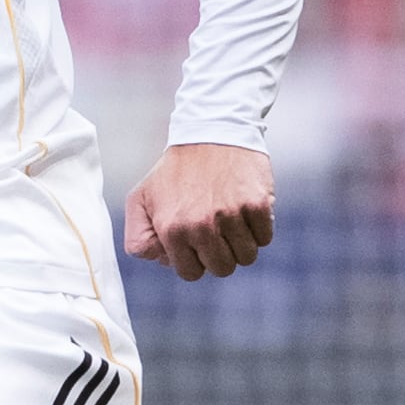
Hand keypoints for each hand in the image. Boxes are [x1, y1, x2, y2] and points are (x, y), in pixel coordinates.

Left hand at [124, 142, 275, 281]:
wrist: (211, 130)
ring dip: (241, 243)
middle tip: (215, 228)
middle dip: (219, 254)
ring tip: (230, 217)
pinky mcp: (257, 204)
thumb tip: (161, 263)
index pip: (190, 273)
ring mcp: (230, 215)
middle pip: (221, 269)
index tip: (195, 240)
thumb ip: (139, 237)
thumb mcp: (140, 199)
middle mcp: (200, 226)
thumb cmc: (175, 170)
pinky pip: (265, 238)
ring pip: (246, 257)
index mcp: (171, 229)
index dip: (195, 259)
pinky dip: (259, 228)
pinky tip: (245, 208)